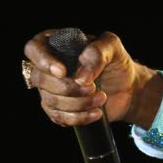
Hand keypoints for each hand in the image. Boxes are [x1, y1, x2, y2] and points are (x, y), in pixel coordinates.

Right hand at [23, 29, 158, 127]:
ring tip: (102, 98)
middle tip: (93, 87)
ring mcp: (51, 89)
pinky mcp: (59, 109)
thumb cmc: (116, 63)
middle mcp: (47, 67)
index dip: (44, 62)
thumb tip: (80, 77)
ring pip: (50, 100)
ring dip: (78, 103)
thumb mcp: (112, 48)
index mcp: (54, 44)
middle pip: (41, 79)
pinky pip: (58, 117)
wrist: (128, 88)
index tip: (63, 72)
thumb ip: (97, 53)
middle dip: (69, 88)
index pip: (34, 49)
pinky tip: (97, 113)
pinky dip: (79, 118)